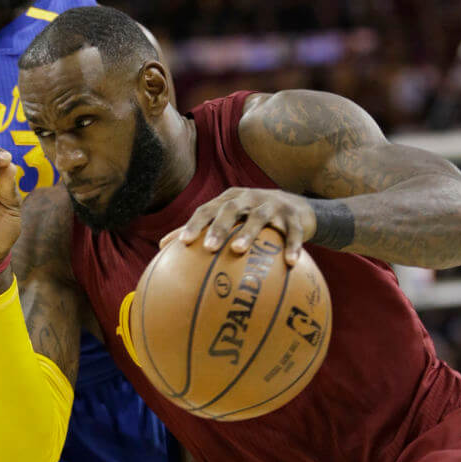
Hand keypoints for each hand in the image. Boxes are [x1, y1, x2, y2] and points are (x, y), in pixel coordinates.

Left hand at [172, 187, 315, 263]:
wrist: (298, 209)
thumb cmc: (252, 218)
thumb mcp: (229, 220)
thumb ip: (200, 232)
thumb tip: (162, 248)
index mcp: (230, 200)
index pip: (207, 209)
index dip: (194, 224)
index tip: (183, 243)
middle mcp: (249, 198)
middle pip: (230, 209)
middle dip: (218, 227)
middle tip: (208, 248)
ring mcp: (272, 205)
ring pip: (259, 217)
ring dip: (248, 233)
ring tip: (239, 250)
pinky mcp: (295, 216)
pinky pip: (294, 232)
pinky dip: (292, 245)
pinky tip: (291, 263)